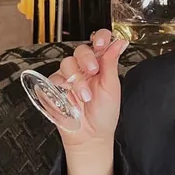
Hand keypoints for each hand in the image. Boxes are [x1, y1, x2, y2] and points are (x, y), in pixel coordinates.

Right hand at [45, 30, 127, 148]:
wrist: (90, 136)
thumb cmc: (104, 113)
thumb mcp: (111, 87)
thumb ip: (111, 62)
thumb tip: (120, 42)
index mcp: (99, 65)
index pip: (98, 42)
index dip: (99, 38)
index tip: (101, 43)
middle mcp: (83, 68)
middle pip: (80, 50)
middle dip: (86, 58)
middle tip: (93, 71)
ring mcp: (68, 77)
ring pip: (66, 63)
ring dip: (76, 79)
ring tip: (85, 95)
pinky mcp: (55, 88)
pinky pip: (53, 79)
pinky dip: (62, 87)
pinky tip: (70, 98)